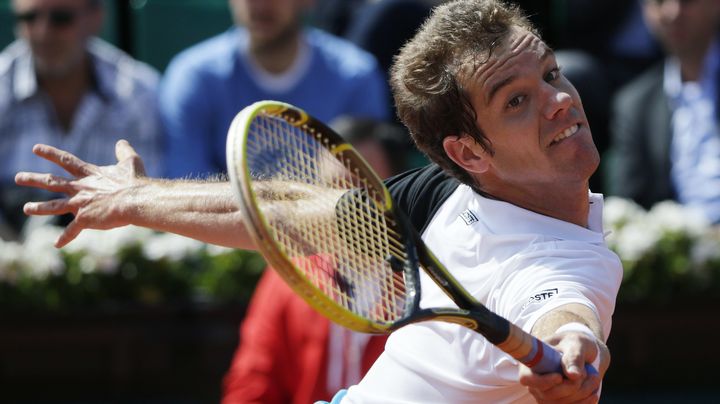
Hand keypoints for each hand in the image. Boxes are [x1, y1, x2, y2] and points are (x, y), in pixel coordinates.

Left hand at [14, 140, 146, 246]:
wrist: (134, 200)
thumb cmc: (135, 181)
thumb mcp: (131, 161)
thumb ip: (123, 151)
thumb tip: (121, 142)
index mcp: (90, 174)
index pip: (65, 160)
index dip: (50, 154)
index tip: (35, 148)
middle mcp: (80, 188)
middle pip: (52, 182)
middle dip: (33, 179)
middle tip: (18, 177)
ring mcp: (81, 204)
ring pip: (54, 206)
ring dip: (38, 208)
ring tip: (26, 208)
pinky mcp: (85, 219)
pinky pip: (72, 230)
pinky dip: (65, 238)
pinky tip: (56, 244)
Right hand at [518, 331, 605, 402]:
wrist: (583, 354)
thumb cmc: (575, 344)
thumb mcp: (576, 343)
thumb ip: (574, 357)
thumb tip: (573, 375)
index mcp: (531, 362)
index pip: (527, 378)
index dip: (542, 381)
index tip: (559, 377)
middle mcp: (534, 381)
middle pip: (548, 394)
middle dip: (572, 386)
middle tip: (586, 373)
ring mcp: (544, 395)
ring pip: (561, 403)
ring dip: (582, 393)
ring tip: (593, 378)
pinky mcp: (557, 403)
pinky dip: (584, 402)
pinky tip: (593, 393)